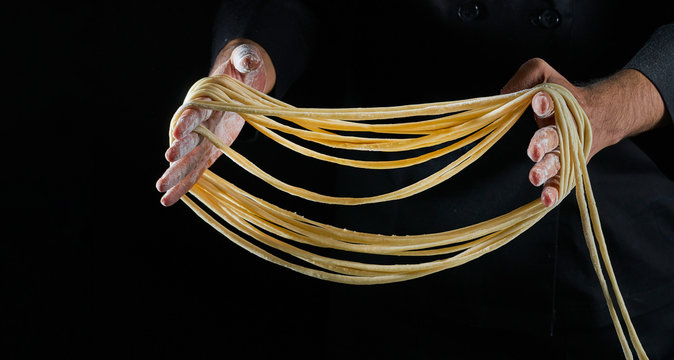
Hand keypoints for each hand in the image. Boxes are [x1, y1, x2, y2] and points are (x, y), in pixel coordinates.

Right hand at [156, 39, 275, 205]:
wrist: (232, 86)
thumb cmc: (237, 73)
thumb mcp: (244, 63)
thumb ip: (245, 60)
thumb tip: (249, 59)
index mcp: (204, 102)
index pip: (193, 111)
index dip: (187, 121)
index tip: (178, 131)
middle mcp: (198, 123)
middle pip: (187, 138)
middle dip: (178, 149)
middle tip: (168, 159)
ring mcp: (201, 140)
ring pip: (187, 160)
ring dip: (175, 175)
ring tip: (162, 192)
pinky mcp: (207, 153)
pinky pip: (195, 171)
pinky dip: (184, 186)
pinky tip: (170, 200)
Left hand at [501, 58, 666, 206]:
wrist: (601, 115)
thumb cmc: (563, 95)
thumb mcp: (546, 74)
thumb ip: (527, 76)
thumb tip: (505, 93)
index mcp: (560, 104)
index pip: (553, 101)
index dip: (546, 102)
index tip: (538, 102)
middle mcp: (565, 128)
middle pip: (555, 136)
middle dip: (544, 142)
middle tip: (534, 150)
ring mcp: (567, 150)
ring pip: (558, 161)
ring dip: (546, 170)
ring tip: (534, 178)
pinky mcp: (568, 167)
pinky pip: (561, 181)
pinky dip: (555, 191)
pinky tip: (546, 201)